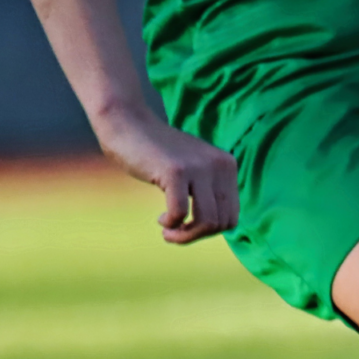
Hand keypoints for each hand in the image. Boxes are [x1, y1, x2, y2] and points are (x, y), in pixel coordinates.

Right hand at [94, 108, 238, 243]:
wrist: (126, 122)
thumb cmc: (156, 153)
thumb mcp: (193, 169)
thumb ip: (210, 190)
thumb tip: (220, 226)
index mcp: (227, 166)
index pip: (232, 217)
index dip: (210, 231)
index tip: (188, 227)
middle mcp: (219, 165)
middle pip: (221, 223)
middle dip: (197, 236)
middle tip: (175, 233)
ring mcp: (199, 167)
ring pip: (207, 222)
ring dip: (185, 236)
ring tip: (168, 232)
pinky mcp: (176, 171)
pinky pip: (180, 213)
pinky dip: (171, 224)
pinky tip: (162, 220)